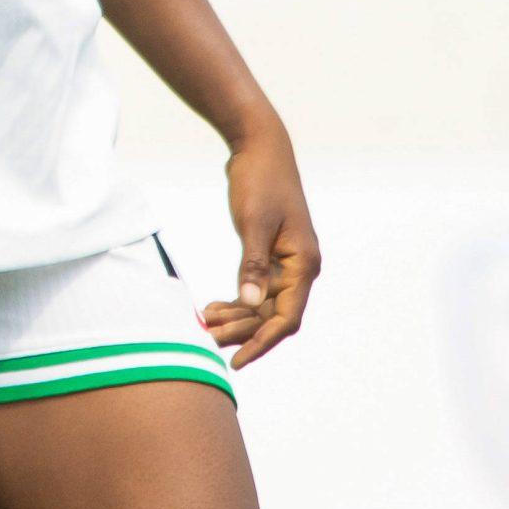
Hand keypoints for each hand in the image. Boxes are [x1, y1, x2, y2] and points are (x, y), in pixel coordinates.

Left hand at [198, 121, 318, 369]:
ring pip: (262, 305)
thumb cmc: (261, 181)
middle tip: (206, 339)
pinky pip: (256, 289)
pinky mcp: (271, 255)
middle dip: (241, 332)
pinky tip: (211, 307)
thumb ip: (253, 264)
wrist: (260, 147)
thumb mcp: (254, 223)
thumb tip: (249, 303)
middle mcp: (300, 268)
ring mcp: (286, 263)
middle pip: (272, 316)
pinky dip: (236, 301)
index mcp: (304, 264)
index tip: (237, 361)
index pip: (286, 318)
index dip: (261, 343)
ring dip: (236, 318)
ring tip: (204, 324)